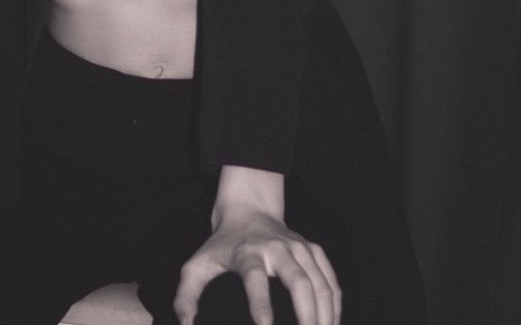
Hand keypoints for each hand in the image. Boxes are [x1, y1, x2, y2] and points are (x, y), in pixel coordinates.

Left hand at [173, 208, 340, 324]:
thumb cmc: (222, 244)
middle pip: (298, 280)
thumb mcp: (197, 264)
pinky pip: (331, 279)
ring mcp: (299, 247)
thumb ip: (186, 296)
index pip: (255, 279)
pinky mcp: (313, 249)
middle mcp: (277, 248)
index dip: (261, 304)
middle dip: (306, 315)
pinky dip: (335, 305)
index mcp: (247, 253)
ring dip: (325, 314)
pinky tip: (332, 324)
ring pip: (320, 281)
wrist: (248, 208)